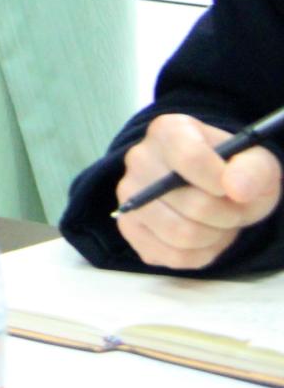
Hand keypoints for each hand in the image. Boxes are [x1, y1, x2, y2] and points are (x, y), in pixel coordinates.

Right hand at [115, 112, 282, 270]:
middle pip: (190, 204)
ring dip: (213, 237)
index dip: (221, 182)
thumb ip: (253, 170)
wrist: (213, 190)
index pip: (190, 157)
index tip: (235, 190)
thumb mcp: (258, 163)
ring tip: (218, 224)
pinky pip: (171, 256)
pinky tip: (202, 239)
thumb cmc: (232, 172)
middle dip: (226, 216)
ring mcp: (129, 195)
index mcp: (168, 131)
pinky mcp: (129, 228)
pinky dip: (199, 255)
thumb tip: (235, 188)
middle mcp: (139, 159)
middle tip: (233, 210)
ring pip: (179, 234)